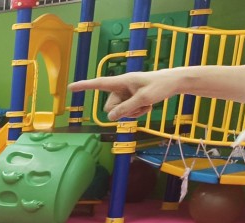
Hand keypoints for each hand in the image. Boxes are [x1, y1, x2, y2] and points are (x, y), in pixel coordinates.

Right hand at [68, 70, 182, 120]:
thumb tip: (109, 118)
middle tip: (140, 106)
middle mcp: (120, 89)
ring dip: (132, 113)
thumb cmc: (160, 86)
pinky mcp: (130, 100)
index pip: (98, 84)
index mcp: (121, 82)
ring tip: (146, 105)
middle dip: (122, 111)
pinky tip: (147, 106)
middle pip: (110, 107)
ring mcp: (125, 95)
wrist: (173, 83)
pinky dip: (137, 112)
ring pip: (118, 113)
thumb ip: (125, 108)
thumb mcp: (143, 99)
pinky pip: (126, 113)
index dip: (84, 86)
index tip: (70, 88)